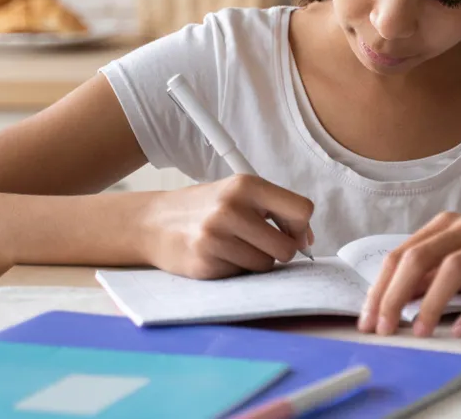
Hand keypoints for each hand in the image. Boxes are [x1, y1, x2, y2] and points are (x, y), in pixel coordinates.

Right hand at [138, 174, 314, 279]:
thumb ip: (275, 210)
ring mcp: (216, 236)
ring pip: (266, 265)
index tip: (293, 234)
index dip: (301, 228)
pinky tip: (217, 255)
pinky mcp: (205, 262)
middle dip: (279, 251)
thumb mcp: (239, 194)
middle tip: (260, 243)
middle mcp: (231, 208)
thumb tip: (307, 240)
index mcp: (246, 185)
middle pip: (286, 247)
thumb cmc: (205, 208)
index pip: (301, 210)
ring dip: (256, 261)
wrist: (153, 222)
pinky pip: (242, 275)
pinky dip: (235, 268)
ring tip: (233, 246)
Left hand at [358, 212, 460, 337]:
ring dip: (432, 302)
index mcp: (447, 225)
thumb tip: (390, 302)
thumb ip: (428, 277)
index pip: (402, 253)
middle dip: (396, 294)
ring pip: (454, 267)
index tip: (368, 321)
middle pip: (421, 256)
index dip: (381, 288)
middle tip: (385, 329)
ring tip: (420, 332)